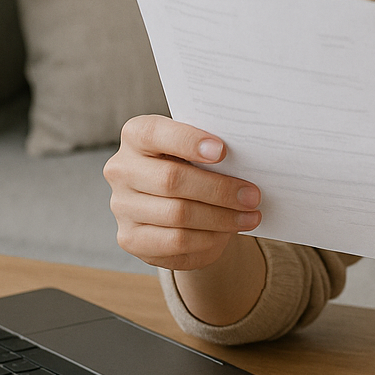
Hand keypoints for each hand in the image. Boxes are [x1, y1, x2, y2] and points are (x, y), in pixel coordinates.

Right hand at [103, 114, 262, 270]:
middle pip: (171, 179)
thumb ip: (211, 151)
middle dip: (219, 189)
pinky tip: (227, 233)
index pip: (154, 133)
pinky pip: (175, 241)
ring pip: (178, 214)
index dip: (188, 141)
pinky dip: (208, 238)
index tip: (223, 151)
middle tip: (252, 196)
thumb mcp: (200, 151)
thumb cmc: (194, 167)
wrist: (177, 206)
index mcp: (136, 135)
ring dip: (221, 218)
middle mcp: (121, 169)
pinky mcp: (130, 238)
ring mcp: (121, 206)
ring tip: (249, 216)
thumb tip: (245, 162)